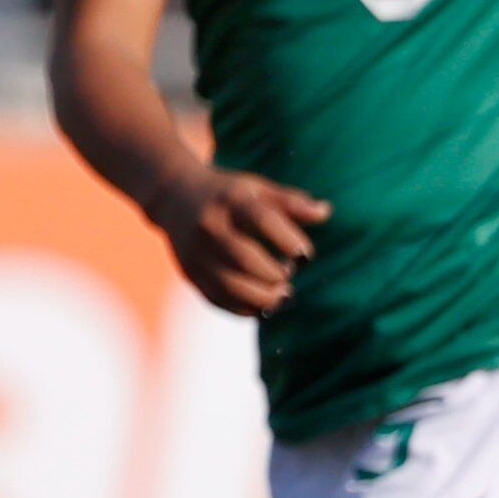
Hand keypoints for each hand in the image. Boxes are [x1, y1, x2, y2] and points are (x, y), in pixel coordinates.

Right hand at [152, 167, 327, 314]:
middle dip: (275, 274)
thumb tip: (325, 212)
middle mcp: (209, 227)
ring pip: (230, 285)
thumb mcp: (257, 189)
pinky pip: (218, 299)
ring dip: (263, 298)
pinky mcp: (190, 273)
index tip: (305, 255)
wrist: (173, 196)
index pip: (262, 220)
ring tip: (281, 294)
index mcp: (231, 201)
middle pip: (245, 258)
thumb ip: (291, 202)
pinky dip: (245, 308)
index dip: (288, 240)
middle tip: (289, 274)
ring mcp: (196, 252)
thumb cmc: (228, 194)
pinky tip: (263, 305)